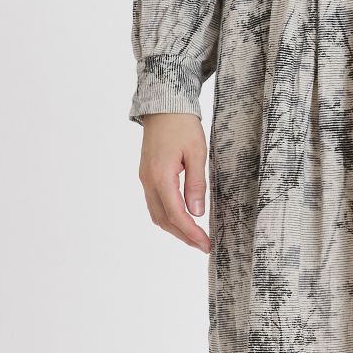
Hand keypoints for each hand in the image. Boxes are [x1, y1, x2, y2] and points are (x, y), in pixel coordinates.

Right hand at [138, 112, 210, 252]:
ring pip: (157, 214)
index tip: (206, 244)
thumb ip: (196, 184)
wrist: (164, 106)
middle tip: (204, 245)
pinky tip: (183, 220)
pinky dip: (169, 217)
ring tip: (196, 237)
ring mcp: (146, 179)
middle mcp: (149, 181)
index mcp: (161, 176)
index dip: (191, 233)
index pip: (176, 214)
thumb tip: (197, 212)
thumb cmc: (182, 125)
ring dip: (175, 229)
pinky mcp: (148, 176)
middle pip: (163, 220)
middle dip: (184, 236)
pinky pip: (155, 204)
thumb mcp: (197, 153)